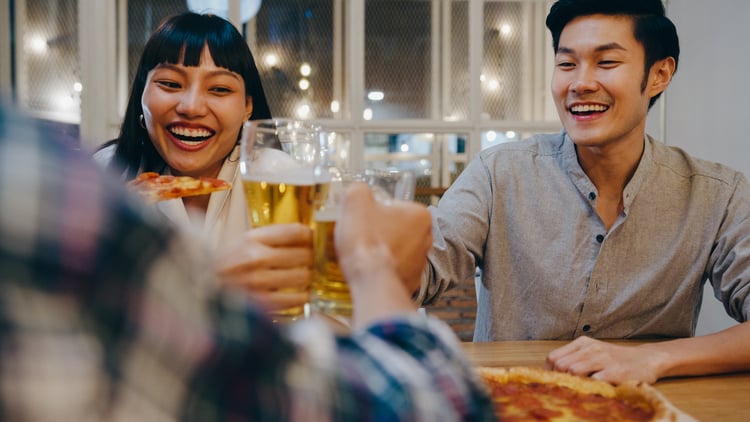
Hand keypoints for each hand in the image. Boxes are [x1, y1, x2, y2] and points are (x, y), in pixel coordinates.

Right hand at [215, 223, 312, 311]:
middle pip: (304, 254)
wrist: (201, 292)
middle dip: (311, 258)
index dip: (310, 236)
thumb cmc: (228, 266)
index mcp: (252, 238)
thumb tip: (310, 237)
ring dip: (308, 277)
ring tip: (304, 277)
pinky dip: (303, 296)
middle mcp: (255, 258)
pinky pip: (298, 299)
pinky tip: (298, 293)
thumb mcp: (244, 243)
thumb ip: (274, 239)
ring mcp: (259, 283)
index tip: (313, 240)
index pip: (296, 232)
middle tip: (310, 262)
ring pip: (304, 276)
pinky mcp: (263, 306)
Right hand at [335, 183, 430, 325]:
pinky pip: (394, 270)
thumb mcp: (355, 201)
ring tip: (364, 254)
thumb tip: (358, 191)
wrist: (370, 281)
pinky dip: (382, 269)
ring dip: (380, 251)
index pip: (392, 206)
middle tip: (360, 236)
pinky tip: (370, 269)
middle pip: (395, 228)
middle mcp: (427, 238)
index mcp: (420, 214)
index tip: (362, 220)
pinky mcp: (412, 282)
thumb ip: (358, 190)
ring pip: (395, 249)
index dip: (372, 211)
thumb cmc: (366, 240)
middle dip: (378, 231)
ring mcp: (421, 263)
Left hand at [545, 336, 668, 383]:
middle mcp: (591, 348)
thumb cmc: (615, 358)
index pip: (553, 357)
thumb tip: (552, 374)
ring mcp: (603, 359)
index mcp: (582, 343)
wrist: (646, 359)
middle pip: (560, 366)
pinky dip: (590, 388)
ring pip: (573, 371)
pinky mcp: (615, 372)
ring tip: (579, 390)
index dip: (550, 373)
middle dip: (560, 379)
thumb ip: (574, 359)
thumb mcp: (593, 352)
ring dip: (573, 383)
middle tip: (567, 389)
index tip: (554, 383)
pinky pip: (594, 381)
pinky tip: (593, 392)